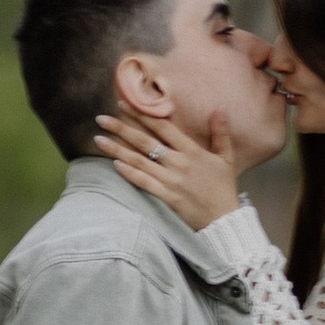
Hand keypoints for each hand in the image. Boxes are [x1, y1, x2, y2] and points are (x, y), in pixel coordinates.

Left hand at [93, 104, 241, 233]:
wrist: (224, 220)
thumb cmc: (224, 188)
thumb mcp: (226, 158)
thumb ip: (221, 132)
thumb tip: (219, 109)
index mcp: (192, 151)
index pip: (163, 128)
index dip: (142, 115)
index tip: (124, 105)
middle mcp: (179, 163)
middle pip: (145, 142)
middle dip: (121, 128)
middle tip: (101, 119)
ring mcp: (171, 181)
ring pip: (139, 161)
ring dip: (117, 149)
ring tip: (98, 139)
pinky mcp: (167, 197)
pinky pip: (144, 183)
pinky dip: (129, 173)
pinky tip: (114, 165)